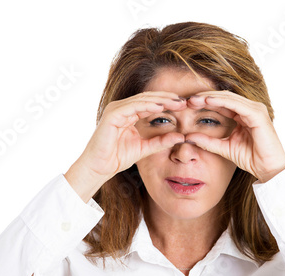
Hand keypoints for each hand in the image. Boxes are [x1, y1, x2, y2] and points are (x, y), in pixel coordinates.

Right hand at [71, 91, 186, 179]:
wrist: (99, 167)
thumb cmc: (116, 158)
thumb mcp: (144, 148)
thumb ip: (161, 142)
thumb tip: (181, 137)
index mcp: (128, 113)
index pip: (151, 103)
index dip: (167, 103)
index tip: (184, 106)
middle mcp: (122, 108)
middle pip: (148, 98)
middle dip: (167, 99)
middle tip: (185, 101)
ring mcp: (116, 109)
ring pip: (142, 99)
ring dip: (161, 100)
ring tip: (177, 102)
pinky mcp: (112, 114)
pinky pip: (133, 106)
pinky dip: (148, 105)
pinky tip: (161, 107)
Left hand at [185, 91, 284, 182]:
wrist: (268, 168)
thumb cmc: (251, 158)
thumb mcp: (223, 148)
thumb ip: (207, 141)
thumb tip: (188, 137)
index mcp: (243, 114)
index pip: (221, 103)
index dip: (204, 102)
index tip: (187, 105)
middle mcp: (250, 108)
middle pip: (223, 97)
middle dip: (204, 97)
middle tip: (187, 100)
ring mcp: (255, 109)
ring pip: (228, 98)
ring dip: (210, 97)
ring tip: (194, 99)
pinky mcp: (257, 114)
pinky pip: (236, 104)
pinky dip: (221, 101)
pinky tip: (208, 101)